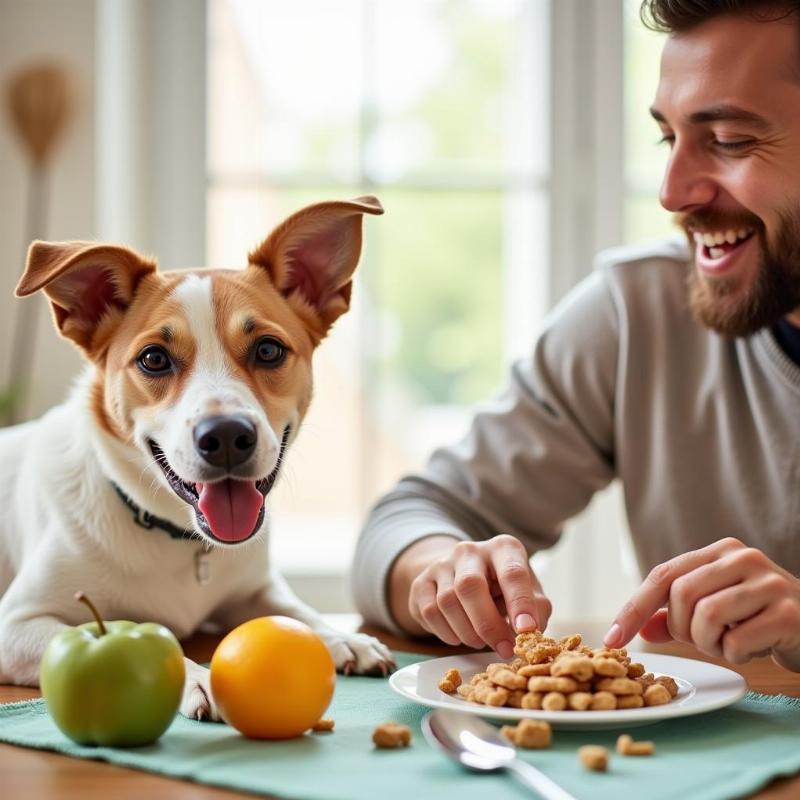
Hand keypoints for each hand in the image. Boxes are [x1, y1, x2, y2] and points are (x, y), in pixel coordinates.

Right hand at [407, 534, 550, 658]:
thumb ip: (536, 609)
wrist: (462, 578)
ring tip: (482, 641)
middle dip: (488, 624)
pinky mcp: (421, 582)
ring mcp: (441, 564)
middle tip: (504, 649)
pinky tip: (460, 635)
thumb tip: (530, 631)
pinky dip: (447, 633)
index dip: (520, 603)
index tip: (526, 630)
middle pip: (470, 586)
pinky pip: (430, 612)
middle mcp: (469, 550)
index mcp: (503, 548)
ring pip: (448, 601)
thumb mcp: (528, 593)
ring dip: (468, 633)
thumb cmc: (503, 590)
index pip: (512, 572)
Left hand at [603, 538, 799, 670]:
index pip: (662, 575)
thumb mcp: (717, 610)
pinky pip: (738, 640)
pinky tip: (754, 648)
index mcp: (719, 551)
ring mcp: (768, 581)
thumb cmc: (761, 618)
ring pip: (707, 616)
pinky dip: (737, 654)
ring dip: (710, 643)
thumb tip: (638, 628)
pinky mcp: (789, 612)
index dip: (633, 609)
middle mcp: (742, 558)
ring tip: (731, 642)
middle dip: (683, 629)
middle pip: (681, 596)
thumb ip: (676, 616)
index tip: (611, 641)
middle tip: (705, 639)